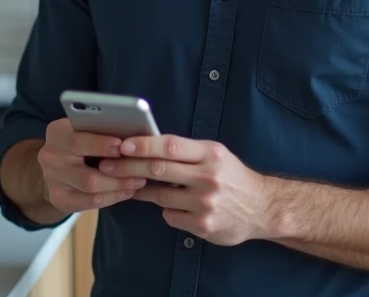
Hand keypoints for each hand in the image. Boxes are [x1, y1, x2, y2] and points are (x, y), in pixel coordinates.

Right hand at [36, 117, 146, 212]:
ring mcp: (52, 180)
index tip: (122, 146)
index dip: (101, 145)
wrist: (57, 162)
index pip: (78, 140)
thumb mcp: (86, 128)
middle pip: (86, 172)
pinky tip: (127, 191)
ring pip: (90, 187)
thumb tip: (132, 134)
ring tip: (138, 181)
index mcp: (57, 132)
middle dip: (117, 172)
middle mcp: (50, 156)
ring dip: (118, 186)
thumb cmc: (83, 140)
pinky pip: (90, 201)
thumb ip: (101, 129)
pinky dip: (112, 197)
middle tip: (141, 171)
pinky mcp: (59, 198)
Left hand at [98, 135, 269, 245]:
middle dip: (128, 167)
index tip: (122, 145)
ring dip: (142, 191)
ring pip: (160, 196)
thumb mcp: (215, 155)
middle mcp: (208, 177)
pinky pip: (170, 216)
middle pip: (159, 169)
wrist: (262, 207)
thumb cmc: (232, 176)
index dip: (144, 144)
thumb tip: (147, 145)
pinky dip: (166, 210)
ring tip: (131, 185)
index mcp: (211, 154)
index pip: (171, 145)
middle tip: (107, 166)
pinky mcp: (203, 225)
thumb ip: (187, 151)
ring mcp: (205, 203)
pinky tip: (172, 206)